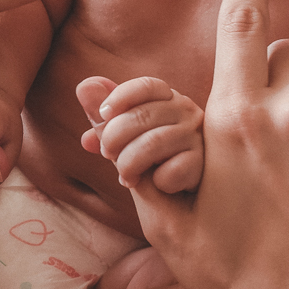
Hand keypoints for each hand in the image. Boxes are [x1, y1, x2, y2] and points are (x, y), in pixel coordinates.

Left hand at [76, 76, 203, 192]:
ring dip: (129, 164)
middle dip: (114, 138)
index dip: (120, 96)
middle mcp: (187, 112)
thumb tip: (84, 87)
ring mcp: (198, 137)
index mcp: (167, 99)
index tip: (103, 113)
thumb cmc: (151, 164)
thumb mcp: (125, 141)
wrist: (182, 203)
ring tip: (126, 177)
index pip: (146, 85)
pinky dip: (158, 182)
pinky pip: (173, 171)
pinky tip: (159, 185)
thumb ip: (105, 118)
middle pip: (142, 115)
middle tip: (107, 154)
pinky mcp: (204, 165)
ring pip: (153, 143)